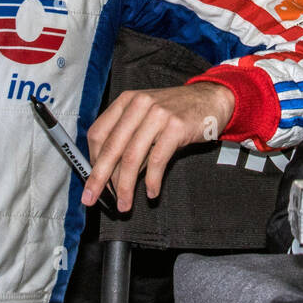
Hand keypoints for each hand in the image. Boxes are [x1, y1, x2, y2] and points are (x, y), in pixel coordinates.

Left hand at [83, 82, 234, 211]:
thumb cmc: (176, 111)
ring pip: (132, 157)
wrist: (210, 98)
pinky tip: (152, 192)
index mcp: (126, 102)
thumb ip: (129, 138)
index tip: (92, 180)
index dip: (92, 160)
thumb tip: (110, 174)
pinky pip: (158, 160)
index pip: (98, 133)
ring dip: (125, 186)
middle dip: (99, 177)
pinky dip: (152, 181)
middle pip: (112, 147)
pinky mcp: (176, 127)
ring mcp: (158, 115)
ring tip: (125, 204)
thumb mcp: (147, 116)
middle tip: (92, 198)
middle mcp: (139, 105)